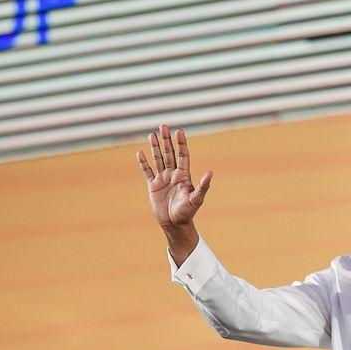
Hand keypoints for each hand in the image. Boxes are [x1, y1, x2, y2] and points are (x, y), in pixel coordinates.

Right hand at [136, 125, 210, 261]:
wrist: (174, 224)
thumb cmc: (187, 212)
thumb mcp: (196, 199)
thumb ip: (203, 186)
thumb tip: (210, 173)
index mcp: (184, 175)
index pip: (182, 155)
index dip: (181, 143)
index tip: (178, 131)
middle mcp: (173, 174)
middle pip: (169, 153)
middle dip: (166, 140)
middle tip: (163, 125)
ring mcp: (163, 179)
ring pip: (158, 159)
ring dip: (155, 147)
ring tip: (151, 134)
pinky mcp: (153, 186)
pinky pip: (147, 171)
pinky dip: (143, 163)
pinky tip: (140, 153)